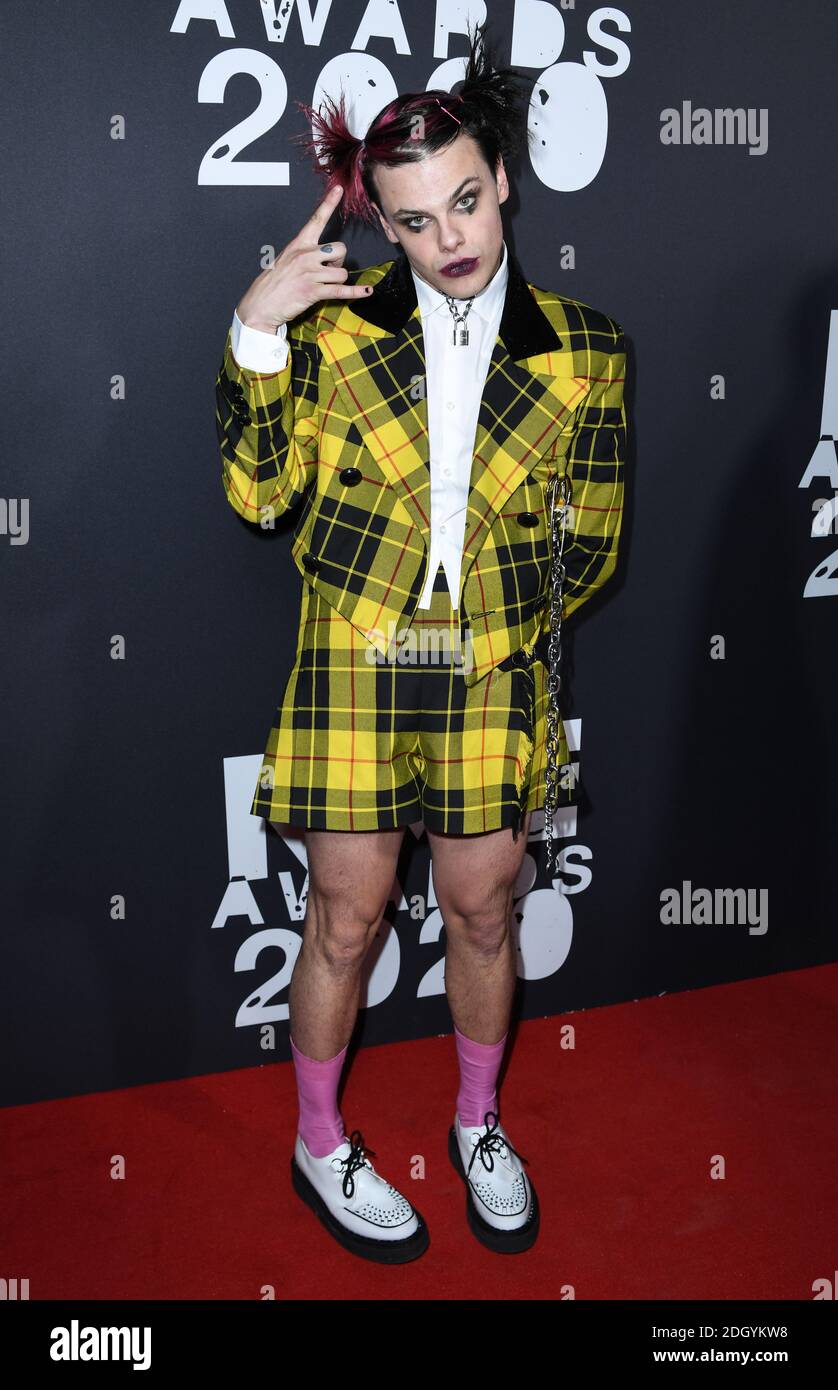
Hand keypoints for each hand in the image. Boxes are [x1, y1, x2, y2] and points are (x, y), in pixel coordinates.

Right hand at [235, 184, 372, 330]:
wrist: (261, 304)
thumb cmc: (274, 283)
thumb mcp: (287, 260)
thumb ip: (306, 254)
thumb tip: (327, 259)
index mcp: (299, 244)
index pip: (317, 219)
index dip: (329, 203)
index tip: (339, 189)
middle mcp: (305, 255)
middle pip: (340, 249)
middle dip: (339, 261)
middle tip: (329, 271)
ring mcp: (310, 273)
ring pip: (342, 272)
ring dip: (338, 280)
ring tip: (325, 285)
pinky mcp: (313, 291)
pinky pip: (341, 290)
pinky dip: (356, 292)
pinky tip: (367, 291)